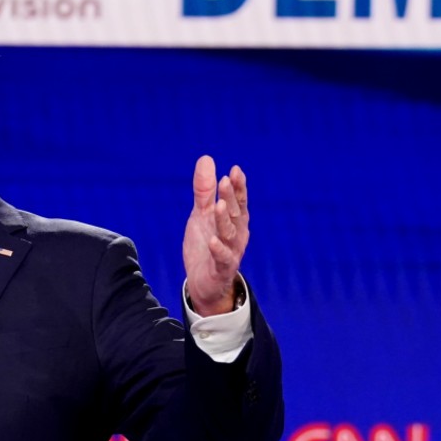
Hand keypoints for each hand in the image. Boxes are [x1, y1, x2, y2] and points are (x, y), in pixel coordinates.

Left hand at [181, 155, 247, 315]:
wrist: (203, 282)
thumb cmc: (206, 245)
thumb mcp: (202, 214)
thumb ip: (204, 190)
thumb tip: (207, 158)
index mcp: (235, 221)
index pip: (239, 201)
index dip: (238, 186)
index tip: (234, 170)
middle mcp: (237, 235)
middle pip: (236, 214)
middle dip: (231, 197)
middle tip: (225, 180)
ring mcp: (231, 252)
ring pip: (229, 235)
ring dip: (225, 220)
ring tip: (219, 205)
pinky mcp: (221, 269)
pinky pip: (222, 259)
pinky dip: (219, 250)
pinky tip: (213, 241)